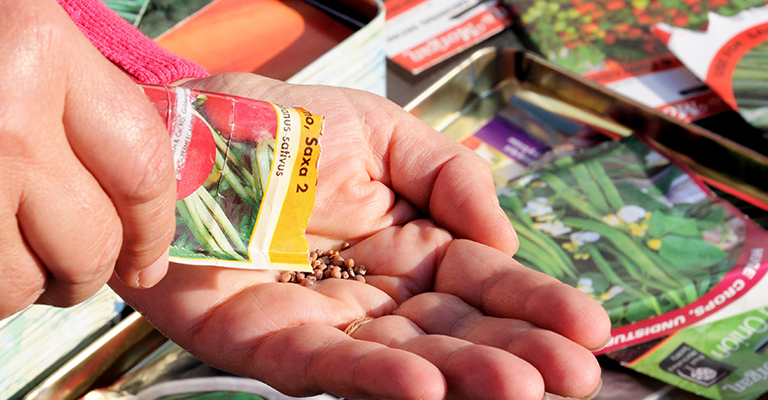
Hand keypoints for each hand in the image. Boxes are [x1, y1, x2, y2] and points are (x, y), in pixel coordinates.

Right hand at [0, 0, 174, 330]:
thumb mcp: (5, 27)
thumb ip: (77, 94)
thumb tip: (135, 177)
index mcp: (39, 57)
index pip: (142, 169)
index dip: (155, 228)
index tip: (147, 255)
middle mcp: (0, 129)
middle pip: (91, 249)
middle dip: (84, 268)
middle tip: (63, 257)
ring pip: (17, 291)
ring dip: (1, 274)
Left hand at [112, 73, 610, 399]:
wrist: (177, 135)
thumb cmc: (275, 127)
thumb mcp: (379, 131)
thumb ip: (449, 176)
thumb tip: (503, 242)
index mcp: (410, 243)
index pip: (485, 280)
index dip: (535, 303)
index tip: (589, 328)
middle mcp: (377, 293)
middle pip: (457, 330)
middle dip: (517, 352)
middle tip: (573, 376)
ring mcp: (325, 323)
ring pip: (404, 357)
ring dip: (463, 374)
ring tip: (519, 386)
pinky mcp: (267, 345)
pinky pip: (326, 365)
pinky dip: (375, 379)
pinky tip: (426, 388)